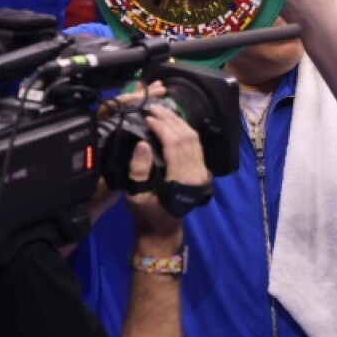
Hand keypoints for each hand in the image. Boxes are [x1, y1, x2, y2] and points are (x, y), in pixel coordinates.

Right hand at [124, 105, 207, 244]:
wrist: (163, 228)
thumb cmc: (146, 213)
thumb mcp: (136, 194)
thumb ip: (139, 169)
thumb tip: (143, 143)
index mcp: (181, 179)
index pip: (174, 144)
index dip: (162, 127)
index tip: (147, 117)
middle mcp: (196, 173)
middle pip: (187, 137)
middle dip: (170, 120)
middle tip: (154, 108)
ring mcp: (201, 172)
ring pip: (194, 139)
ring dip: (179, 122)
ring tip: (162, 111)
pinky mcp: (201, 170)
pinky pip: (196, 145)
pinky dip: (185, 130)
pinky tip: (174, 122)